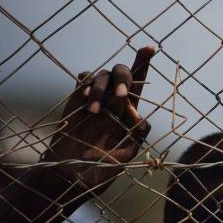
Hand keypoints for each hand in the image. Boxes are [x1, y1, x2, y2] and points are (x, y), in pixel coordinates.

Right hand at [43, 46, 154, 191]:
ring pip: (103, 74)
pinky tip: (86, 98)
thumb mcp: (126, 156)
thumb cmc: (101, 168)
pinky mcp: (76, 99)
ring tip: (95, 111)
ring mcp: (95, 98)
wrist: (71, 175)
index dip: (144, 63)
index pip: (139, 83)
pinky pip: (84, 79)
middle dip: (124, 78)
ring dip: (102, 88)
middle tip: (121, 95)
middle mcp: (113, 100)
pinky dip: (87, 82)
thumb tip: (139, 115)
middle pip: (122, 72)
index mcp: (129, 111)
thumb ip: (137, 136)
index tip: (151, 47)